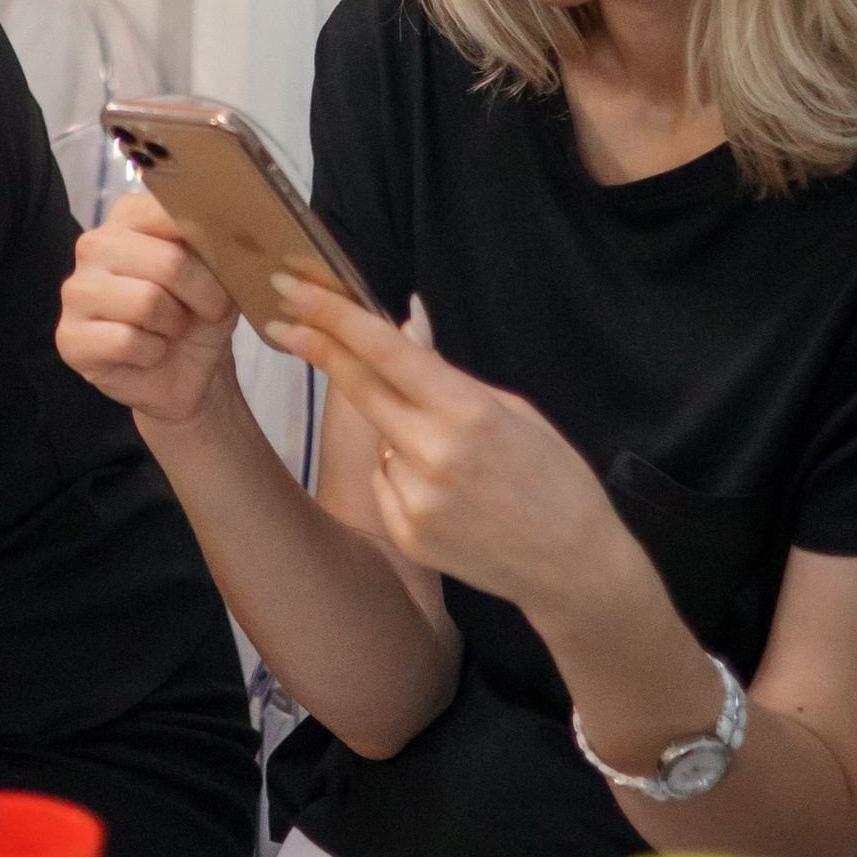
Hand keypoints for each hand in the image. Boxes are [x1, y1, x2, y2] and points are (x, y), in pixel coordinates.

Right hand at [56, 182, 244, 431]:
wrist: (191, 372)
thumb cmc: (200, 314)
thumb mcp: (222, 273)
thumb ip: (219, 244)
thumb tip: (236, 231)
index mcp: (128, 217)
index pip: (169, 211)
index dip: (210, 244)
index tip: (228, 264)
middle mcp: (95, 246)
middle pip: (168, 263)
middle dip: (203, 295)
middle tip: (208, 310)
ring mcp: (77, 291)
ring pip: (147, 303)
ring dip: (175, 326)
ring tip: (171, 330)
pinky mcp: (71, 337)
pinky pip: (126, 342)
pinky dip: (152, 354)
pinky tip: (149, 353)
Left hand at [265, 276, 629, 615]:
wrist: (573, 567)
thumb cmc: (554, 476)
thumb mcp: (513, 409)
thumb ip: (448, 371)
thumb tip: (405, 323)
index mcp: (468, 412)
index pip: (387, 352)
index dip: (336, 317)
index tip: (293, 289)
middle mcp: (435, 454)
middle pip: (358, 387)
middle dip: (318, 348)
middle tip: (283, 321)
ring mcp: (416, 500)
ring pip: (379, 439)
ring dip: (397, 431)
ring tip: (458, 461)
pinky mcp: (407, 535)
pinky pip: (386, 482)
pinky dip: (405, 475)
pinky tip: (450, 494)